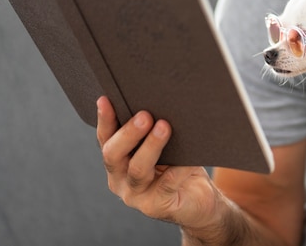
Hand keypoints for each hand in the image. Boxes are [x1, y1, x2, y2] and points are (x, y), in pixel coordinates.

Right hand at [96, 96, 218, 229]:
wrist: (200, 202)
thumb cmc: (181, 167)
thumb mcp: (165, 147)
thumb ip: (155, 130)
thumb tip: (162, 99)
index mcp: (117, 162)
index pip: (105, 139)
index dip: (104, 120)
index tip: (106, 99)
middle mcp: (119, 180)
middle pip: (113, 155)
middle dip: (128, 133)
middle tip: (145, 115)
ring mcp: (136, 196)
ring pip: (137, 169)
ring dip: (151, 146)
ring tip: (164, 127)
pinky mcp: (157, 206)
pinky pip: (168, 183)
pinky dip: (179, 167)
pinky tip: (190, 156)